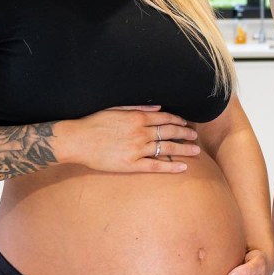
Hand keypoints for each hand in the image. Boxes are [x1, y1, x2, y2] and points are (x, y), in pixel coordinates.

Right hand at [54, 105, 199, 173]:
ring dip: (184, 149)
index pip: (164, 118)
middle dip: (185, 134)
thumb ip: (138, 107)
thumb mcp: (115, 109)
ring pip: (167, 149)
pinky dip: (171, 166)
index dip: (178, 121)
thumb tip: (158, 107)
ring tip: (196, 151)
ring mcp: (137, 149)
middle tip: (195, 137)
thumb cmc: (93, 123)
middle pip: (170, 133)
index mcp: (137, 118)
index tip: (186, 123)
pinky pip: (156, 166)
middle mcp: (141, 133)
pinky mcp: (132, 164)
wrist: (77, 140)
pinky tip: (183, 167)